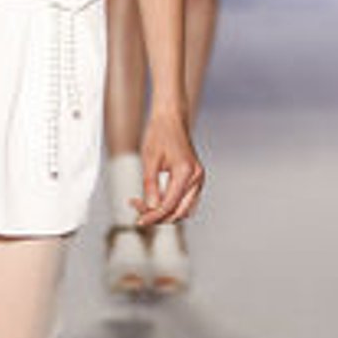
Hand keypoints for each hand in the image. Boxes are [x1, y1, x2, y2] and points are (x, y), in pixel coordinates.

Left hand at [132, 108, 204, 226]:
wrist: (171, 117)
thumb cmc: (159, 133)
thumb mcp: (149, 158)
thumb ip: (151, 185)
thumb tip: (151, 208)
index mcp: (186, 172)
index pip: (170, 205)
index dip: (153, 216)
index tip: (138, 220)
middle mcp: (196, 177)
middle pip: (179, 212)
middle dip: (158, 216)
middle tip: (138, 212)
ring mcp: (199, 178)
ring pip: (184, 209)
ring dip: (165, 212)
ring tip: (144, 205)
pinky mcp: (196, 178)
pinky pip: (185, 200)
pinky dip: (171, 204)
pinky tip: (155, 199)